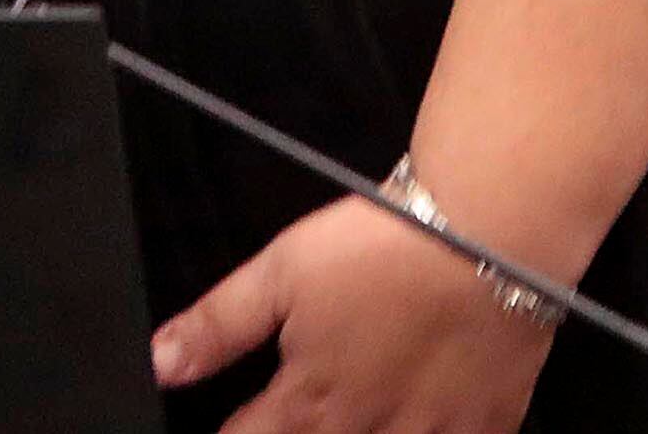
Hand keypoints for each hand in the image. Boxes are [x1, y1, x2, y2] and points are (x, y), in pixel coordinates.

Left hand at [153, 197, 556, 433]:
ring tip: (350, 424)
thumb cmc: (383, 245)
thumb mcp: (281, 270)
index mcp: (312, 399)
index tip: (227, 432)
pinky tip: (417, 427)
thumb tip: (160, 362)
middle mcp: (368, 429)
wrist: (486, 233)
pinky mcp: (486, 424)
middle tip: (294, 424)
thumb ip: (218, 325)